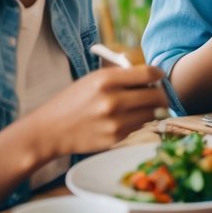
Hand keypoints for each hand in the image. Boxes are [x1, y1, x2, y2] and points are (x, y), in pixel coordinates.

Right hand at [31, 65, 168, 158]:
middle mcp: (113, 101)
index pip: (149, 74)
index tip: (159, 76)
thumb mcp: (94, 79)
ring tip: (137, 106)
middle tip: (156, 93)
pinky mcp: (116, 139)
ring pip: (152, 113)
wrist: (50, 131)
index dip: (158, 74)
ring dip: (150, 109)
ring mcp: (115, 122)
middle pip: (157, 96)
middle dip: (160, 94)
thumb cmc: (74, 100)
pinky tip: (123, 119)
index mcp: (107, 80)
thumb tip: (154, 76)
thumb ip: (123, 76)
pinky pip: (139, 126)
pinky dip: (136, 121)